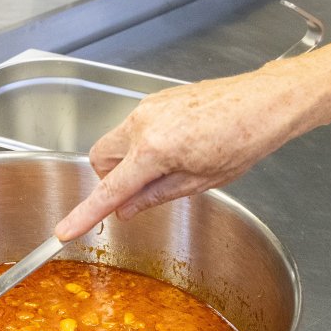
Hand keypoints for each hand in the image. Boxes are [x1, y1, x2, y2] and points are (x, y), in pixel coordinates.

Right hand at [54, 65, 313, 239]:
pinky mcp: (157, 99)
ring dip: (131, 160)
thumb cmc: (243, 140)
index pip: (110, 189)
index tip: (65, 230)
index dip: (86, 214)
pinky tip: (181, 146)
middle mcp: (143, 123)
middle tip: (141, 191)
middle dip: (111, 178)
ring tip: (174, 165)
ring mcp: (149, 107)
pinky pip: (136, 127)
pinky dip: (145, 144)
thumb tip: (126, 208)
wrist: (264, 103)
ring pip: (117, 142)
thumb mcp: (200, 181)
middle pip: (100, 159)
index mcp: (154, 149)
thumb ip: (155, 196)